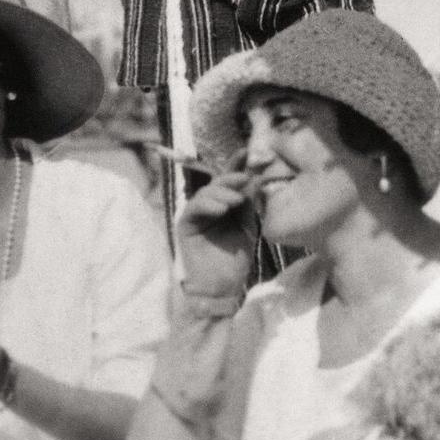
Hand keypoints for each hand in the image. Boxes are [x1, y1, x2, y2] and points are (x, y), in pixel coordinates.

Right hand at [176, 157, 257, 305]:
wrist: (222, 287)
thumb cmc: (235, 259)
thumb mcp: (248, 226)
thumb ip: (249, 203)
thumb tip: (255, 176)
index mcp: (225, 205)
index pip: (230, 181)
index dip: (236, 165)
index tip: (248, 152)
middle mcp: (209, 207)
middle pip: (217, 183)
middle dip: (231, 177)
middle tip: (244, 177)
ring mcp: (196, 214)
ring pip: (206, 193)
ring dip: (222, 192)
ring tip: (236, 201)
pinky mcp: (185, 224)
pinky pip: (194, 207)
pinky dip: (208, 205)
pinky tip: (222, 209)